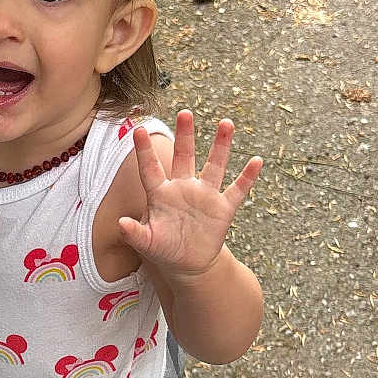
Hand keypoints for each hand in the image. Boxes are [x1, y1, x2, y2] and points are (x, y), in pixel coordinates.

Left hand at [117, 112, 261, 279]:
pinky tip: (256, 161)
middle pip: (185, 156)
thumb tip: (121, 223)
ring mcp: (205, 196)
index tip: (137, 130)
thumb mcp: (147, 243)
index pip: (150, 169)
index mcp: (161, 194)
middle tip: (185, 113)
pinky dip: (247, 177)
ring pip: (214, 165)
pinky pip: (237, 190)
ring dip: (221, 146)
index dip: (144, 151)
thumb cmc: (164, 249)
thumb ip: (133, 233)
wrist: (188, 264)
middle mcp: (184, 188)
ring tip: (226, 123)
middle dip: (185, 135)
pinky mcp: (223, 208)